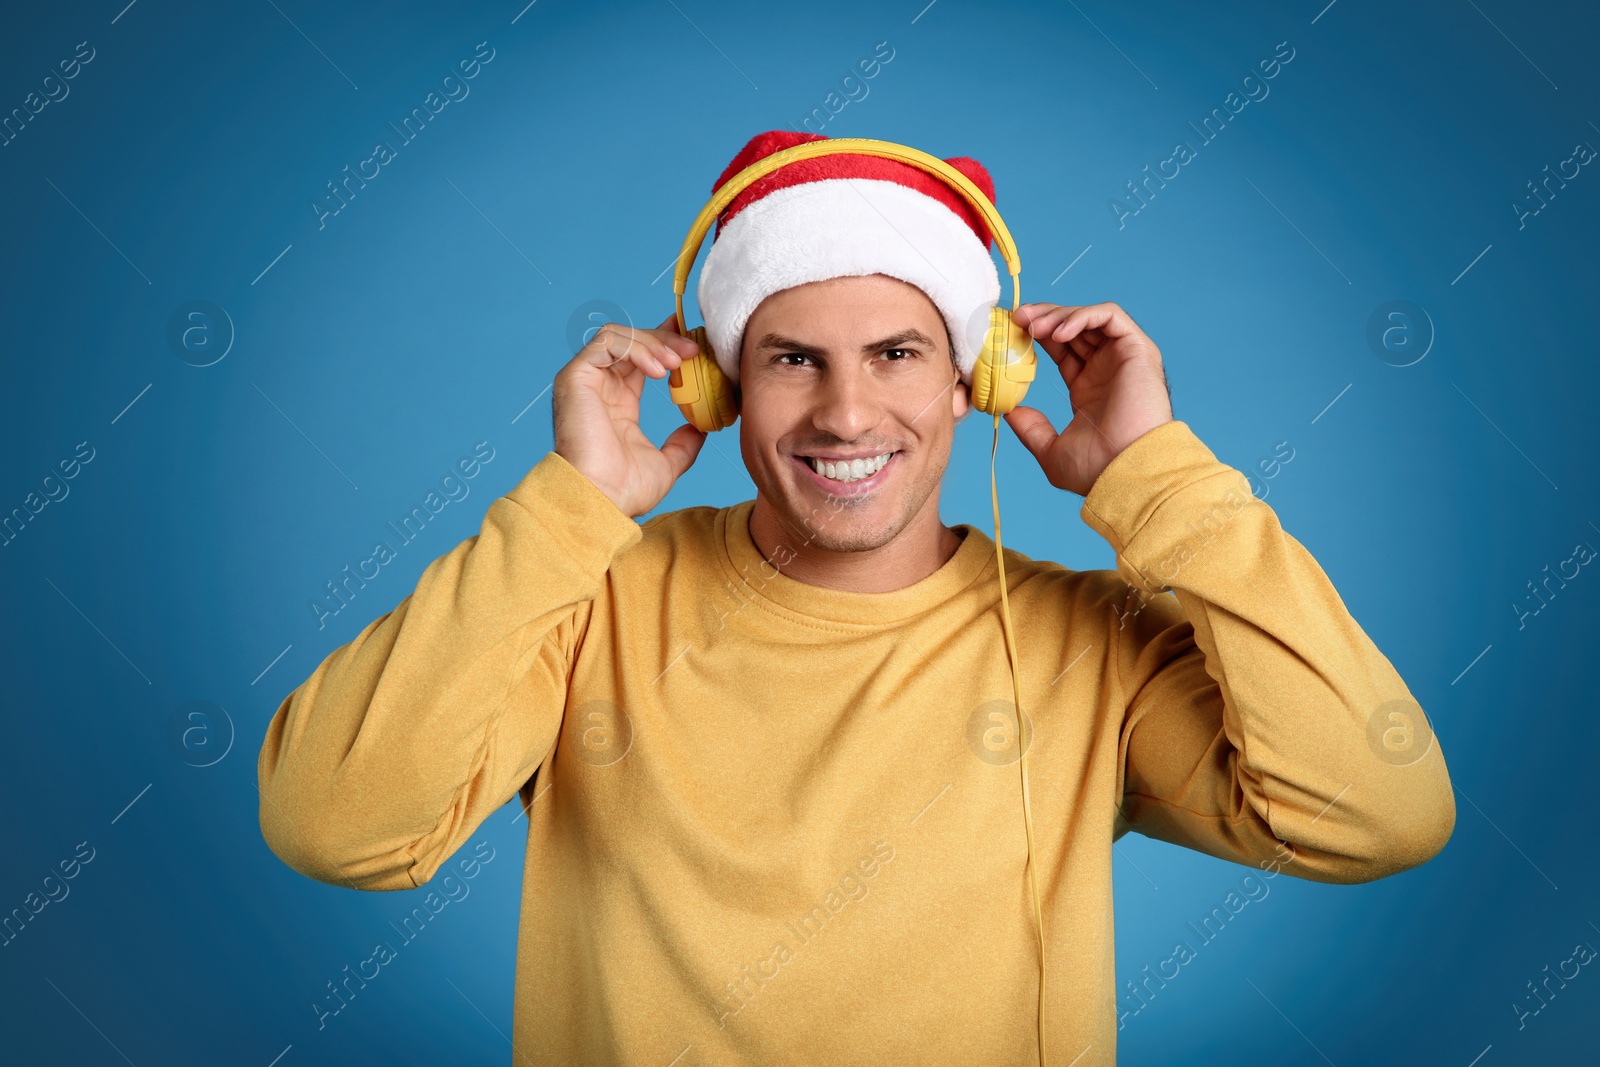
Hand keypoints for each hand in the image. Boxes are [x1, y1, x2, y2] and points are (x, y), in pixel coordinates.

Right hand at [551, 314, 705, 517]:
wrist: (599, 500)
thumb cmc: (624, 490)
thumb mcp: (665, 465)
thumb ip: (682, 445)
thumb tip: (699, 430)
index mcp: (618, 402)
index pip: (641, 358)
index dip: (665, 343)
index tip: (693, 341)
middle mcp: (600, 386)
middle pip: (633, 341)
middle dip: (666, 339)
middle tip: (693, 350)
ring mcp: (585, 379)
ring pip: (620, 335)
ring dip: (653, 342)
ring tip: (676, 362)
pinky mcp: (576, 376)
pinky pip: (607, 343)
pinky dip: (636, 348)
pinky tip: (658, 370)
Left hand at [1001, 301, 1173, 496]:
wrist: (1128, 472)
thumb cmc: (1098, 470)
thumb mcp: (1052, 451)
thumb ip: (1031, 429)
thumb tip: (1010, 412)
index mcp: (1088, 389)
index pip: (1061, 349)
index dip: (1036, 336)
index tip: (1012, 331)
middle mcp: (1106, 370)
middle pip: (1073, 328)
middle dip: (1043, 317)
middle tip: (1018, 317)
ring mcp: (1123, 358)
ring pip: (1090, 318)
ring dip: (1058, 315)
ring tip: (1033, 325)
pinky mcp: (1138, 350)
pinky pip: (1111, 316)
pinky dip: (1083, 316)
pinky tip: (1058, 333)